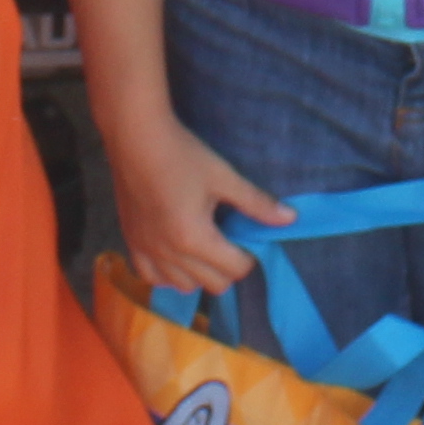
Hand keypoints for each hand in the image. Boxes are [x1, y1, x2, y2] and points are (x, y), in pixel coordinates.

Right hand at [99, 102, 289, 297]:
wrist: (135, 138)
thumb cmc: (183, 155)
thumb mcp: (224, 177)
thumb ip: (257, 203)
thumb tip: (292, 219)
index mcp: (194, 238)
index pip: (235, 269)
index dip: (249, 255)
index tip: (246, 235)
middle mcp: (169, 253)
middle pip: (214, 284)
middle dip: (228, 266)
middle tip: (228, 239)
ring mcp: (147, 251)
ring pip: (183, 287)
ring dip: (200, 273)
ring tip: (203, 245)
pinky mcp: (131, 244)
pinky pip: (152, 279)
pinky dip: (168, 274)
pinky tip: (176, 253)